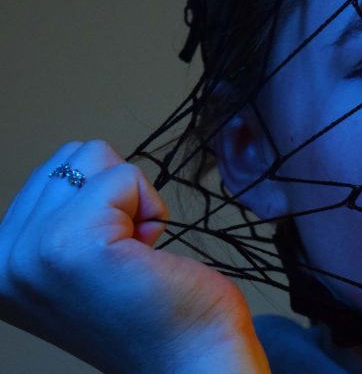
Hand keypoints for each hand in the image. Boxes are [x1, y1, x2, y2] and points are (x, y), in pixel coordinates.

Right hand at [0, 140, 269, 372]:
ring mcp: (30, 254)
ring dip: (132, 202)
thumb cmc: (155, 313)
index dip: (100, 205)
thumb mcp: (78, 261)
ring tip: (135, 256)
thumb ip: (58, 217)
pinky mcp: (73, 245)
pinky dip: (151, 209)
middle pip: (71, 157)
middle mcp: (0, 261)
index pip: (51, 173)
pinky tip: (149, 257)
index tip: (109, 263)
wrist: (193, 361)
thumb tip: (74, 161)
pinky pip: (125, 177)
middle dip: (115, 198)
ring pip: (95, 157)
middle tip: (126, 257)